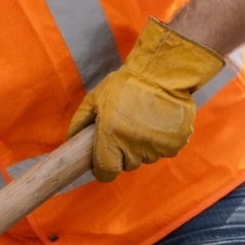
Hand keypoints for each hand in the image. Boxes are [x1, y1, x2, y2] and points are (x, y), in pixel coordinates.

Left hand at [65, 17, 224, 181]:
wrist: (161, 72)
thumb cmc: (125, 83)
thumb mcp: (95, 98)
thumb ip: (80, 121)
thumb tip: (70, 140)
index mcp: (110, 136)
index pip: (106, 172)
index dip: (103, 169)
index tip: (104, 161)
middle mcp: (133, 145)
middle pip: (127, 165)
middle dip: (123, 154)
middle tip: (124, 132)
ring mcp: (155, 146)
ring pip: (146, 158)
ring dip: (143, 148)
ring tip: (142, 124)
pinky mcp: (174, 143)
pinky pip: (164, 151)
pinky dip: (161, 142)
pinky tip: (158, 123)